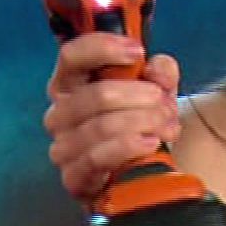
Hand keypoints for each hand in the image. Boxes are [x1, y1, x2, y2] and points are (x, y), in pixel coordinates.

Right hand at [42, 33, 181, 200]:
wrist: (138, 175)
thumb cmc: (138, 126)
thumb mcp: (155, 92)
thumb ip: (160, 72)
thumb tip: (157, 69)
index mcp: (70, 85)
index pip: (72, 56)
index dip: (104, 48)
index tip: (137, 51)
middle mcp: (59, 114)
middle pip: (97, 94)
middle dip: (140, 96)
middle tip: (164, 102)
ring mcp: (63, 147)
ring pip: (102, 126)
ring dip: (142, 122)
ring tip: (165, 126)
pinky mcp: (73, 177)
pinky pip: (98, 158)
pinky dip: (130, 147)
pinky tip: (150, 143)